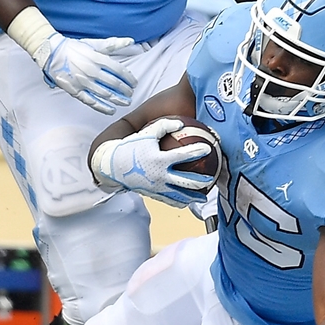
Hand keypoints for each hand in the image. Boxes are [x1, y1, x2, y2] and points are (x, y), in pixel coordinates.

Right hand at [35, 34, 136, 114]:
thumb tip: (131, 40)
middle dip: (125, 90)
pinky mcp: (75, 91)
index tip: (134, 83)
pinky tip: (111, 110)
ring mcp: (83, 82)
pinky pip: (91, 101)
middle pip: (114, 84)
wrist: (52, 52)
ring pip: (105, 94)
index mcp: (98, 59)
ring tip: (125, 102)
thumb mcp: (94, 44)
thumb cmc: (74, 48)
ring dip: (117, 99)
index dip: (129, 78)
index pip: (119, 71)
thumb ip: (113, 44)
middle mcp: (92, 71)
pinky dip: (102, 107)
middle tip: (131, 94)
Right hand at [89, 117, 214, 206]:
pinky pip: (169, 200)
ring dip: (193, 197)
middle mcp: (160, 175)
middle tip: (211, 178)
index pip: (183, 155)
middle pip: (186, 181)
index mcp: (159, 159)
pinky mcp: (153, 194)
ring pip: (179, 195)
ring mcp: (157, 187)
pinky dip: (180, 202)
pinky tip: (186, 201)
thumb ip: (164, 125)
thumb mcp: (147, 133)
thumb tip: (181, 122)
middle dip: (201, 181)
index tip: (209, 147)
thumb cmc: (130, 146)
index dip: (197, 151)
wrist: (112, 165)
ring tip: (203, 196)